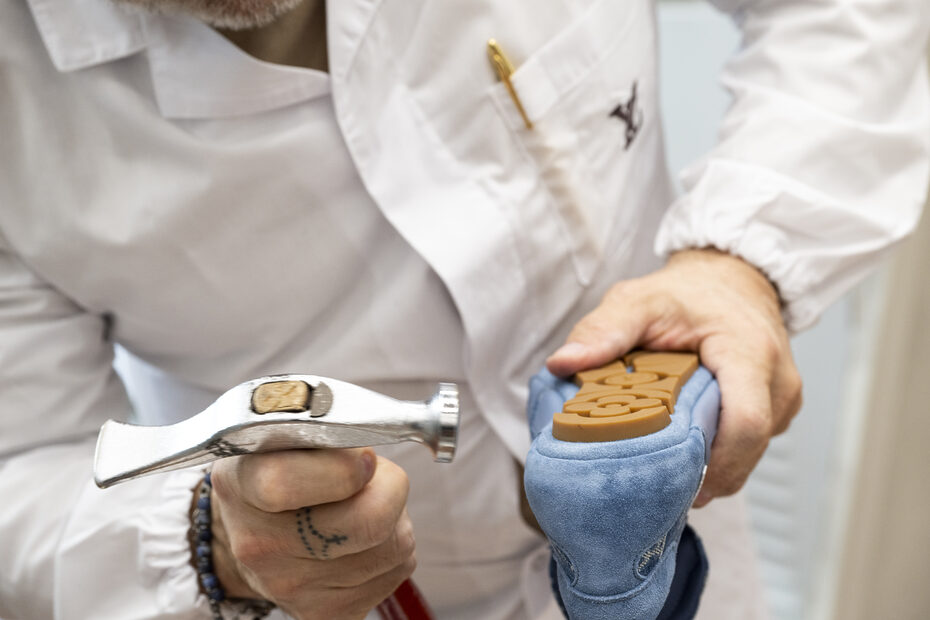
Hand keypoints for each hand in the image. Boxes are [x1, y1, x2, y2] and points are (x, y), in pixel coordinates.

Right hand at [208, 448, 414, 619]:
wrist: (250, 535)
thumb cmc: (278, 470)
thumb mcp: (281, 435)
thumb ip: (319, 427)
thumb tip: (369, 440)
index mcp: (242, 485)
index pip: (286, 482)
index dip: (343, 468)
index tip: (364, 457)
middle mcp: (260, 545)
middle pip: (367, 522)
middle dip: (389, 487)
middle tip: (374, 475)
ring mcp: (292, 587)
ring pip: (394, 544)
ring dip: (394, 517)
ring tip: (362, 504)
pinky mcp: (325, 613)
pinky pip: (397, 570)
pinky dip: (392, 548)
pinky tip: (362, 538)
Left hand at [546, 249, 801, 506]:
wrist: (734, 277)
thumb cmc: (687, 290)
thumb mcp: (639, 300)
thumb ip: (603, 329)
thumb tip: (561, 363)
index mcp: (750, 353)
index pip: (745, 424)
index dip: (713, 464)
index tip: (671, 481)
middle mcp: (778, 381)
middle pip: (747, 451)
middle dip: (701, 474)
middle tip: (653, 485)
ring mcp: (784, 398)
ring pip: (750, 454)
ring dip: (709, 466)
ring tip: (663, 469)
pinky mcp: (778, 408)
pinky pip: (750, 445)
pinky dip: (718, 452)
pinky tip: (684, 450)